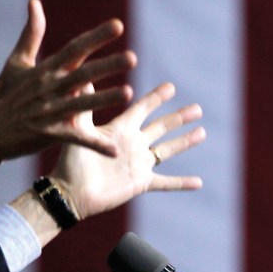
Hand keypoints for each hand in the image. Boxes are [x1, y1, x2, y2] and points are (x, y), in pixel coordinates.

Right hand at [0, 0, 135, 159]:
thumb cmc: (4, 93)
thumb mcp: (17, 61)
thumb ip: (32, 33)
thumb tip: (35, 1)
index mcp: (45, 69)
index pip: (73, 49)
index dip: (95, 37)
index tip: (118, 25)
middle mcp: (48, 88)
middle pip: (82, 74)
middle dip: (106, 66)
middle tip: (132, 57)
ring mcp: (47, 111)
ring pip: (80, 104)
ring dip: (103, 99)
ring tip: (127, 93)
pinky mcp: (46, 134)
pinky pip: (73, 139)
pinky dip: (93, 144)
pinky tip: (114, 149)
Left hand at [52, 82, 205, 219]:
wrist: (70, 193)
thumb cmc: (70, 161)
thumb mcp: (78, 131)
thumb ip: (84, 106)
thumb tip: (82, 78)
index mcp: (119, 130)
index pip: (142, 109)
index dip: (156, 98)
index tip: (171, 87)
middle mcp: (132, 144)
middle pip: (161, 127)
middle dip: (178, 117)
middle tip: (197, 108)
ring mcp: (138, 164)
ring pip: (167, 150)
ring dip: (185, 142)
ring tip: (202, 132)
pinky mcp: (140, 183)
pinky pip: (166, 183)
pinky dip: (182, 183)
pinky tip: (199, 182)